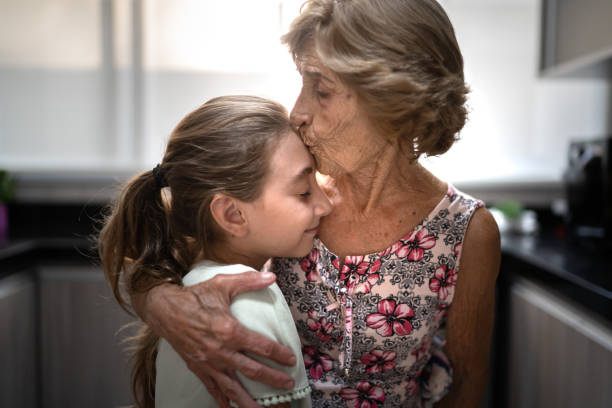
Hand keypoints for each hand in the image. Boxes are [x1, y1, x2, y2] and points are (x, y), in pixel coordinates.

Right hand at [140, 271, 296, 407]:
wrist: (164, 309)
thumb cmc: (195, 296)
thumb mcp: (222, 283)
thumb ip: (248, 280)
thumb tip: (271, 276)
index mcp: (229, 330)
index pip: (262, 346)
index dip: (279, 354)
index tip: (291, 359)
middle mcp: (221, 351)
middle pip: (253, 370)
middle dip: (273, 379)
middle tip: (289, 385)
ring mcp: (208, 362)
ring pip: (233, 387)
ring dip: (249, 401)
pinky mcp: (197, 368)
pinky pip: (212, 388)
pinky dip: (222, 400)